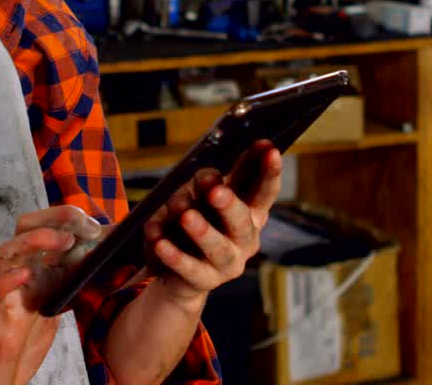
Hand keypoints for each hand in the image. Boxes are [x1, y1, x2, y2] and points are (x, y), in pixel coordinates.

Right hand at [0, 205, 104, 384]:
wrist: (14, 353)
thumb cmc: (37, 314)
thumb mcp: (66, 283)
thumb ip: (82, 262)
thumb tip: (114, 240)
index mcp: (34, 255)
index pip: (43, 222)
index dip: (65, 218)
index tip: (93, 227)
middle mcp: (17, 264)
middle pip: (23, 227)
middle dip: (51, 220)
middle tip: (79, 227)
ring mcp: (2, 286)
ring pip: (4, 252)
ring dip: (33, 241)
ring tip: (63, 241)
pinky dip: (6, 282)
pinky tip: (25, 275)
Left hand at [143, 140, 283, 307]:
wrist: (179, 271)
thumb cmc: (198, 219)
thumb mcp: (204, 194)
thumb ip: (210, 182)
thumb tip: (211, 177)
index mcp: (251, 214)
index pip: (264, 191)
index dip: (270, 172)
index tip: (271, 150)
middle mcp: (245, 239)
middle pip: (242, 222)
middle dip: (229, 205)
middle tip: (215, 191)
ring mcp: (226, 263)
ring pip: (218, 249)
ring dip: (203, 232)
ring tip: (186, 216)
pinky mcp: (203, 280)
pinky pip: (189, 268)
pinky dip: (174, 255)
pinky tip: (160, 243)